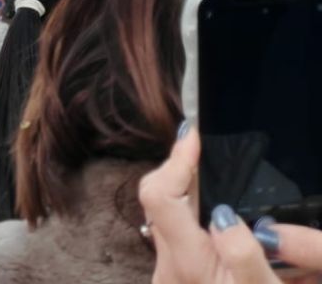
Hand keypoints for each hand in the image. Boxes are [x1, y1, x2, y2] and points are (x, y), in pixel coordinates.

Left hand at [142, 127, 321, 282]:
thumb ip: (245, 256)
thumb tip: (222, 215)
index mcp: (187, 265)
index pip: (159, 195)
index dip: (175, 159)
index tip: (195, 134)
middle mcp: (170, 267)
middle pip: (161, 199)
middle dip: (183, 171)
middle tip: (207, 148)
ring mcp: (170, 273)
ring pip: (171, 216)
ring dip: (189, 193)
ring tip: (211, 169)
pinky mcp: (178, 276)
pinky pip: (180, 234)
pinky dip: (195, 216)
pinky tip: (221, 213)